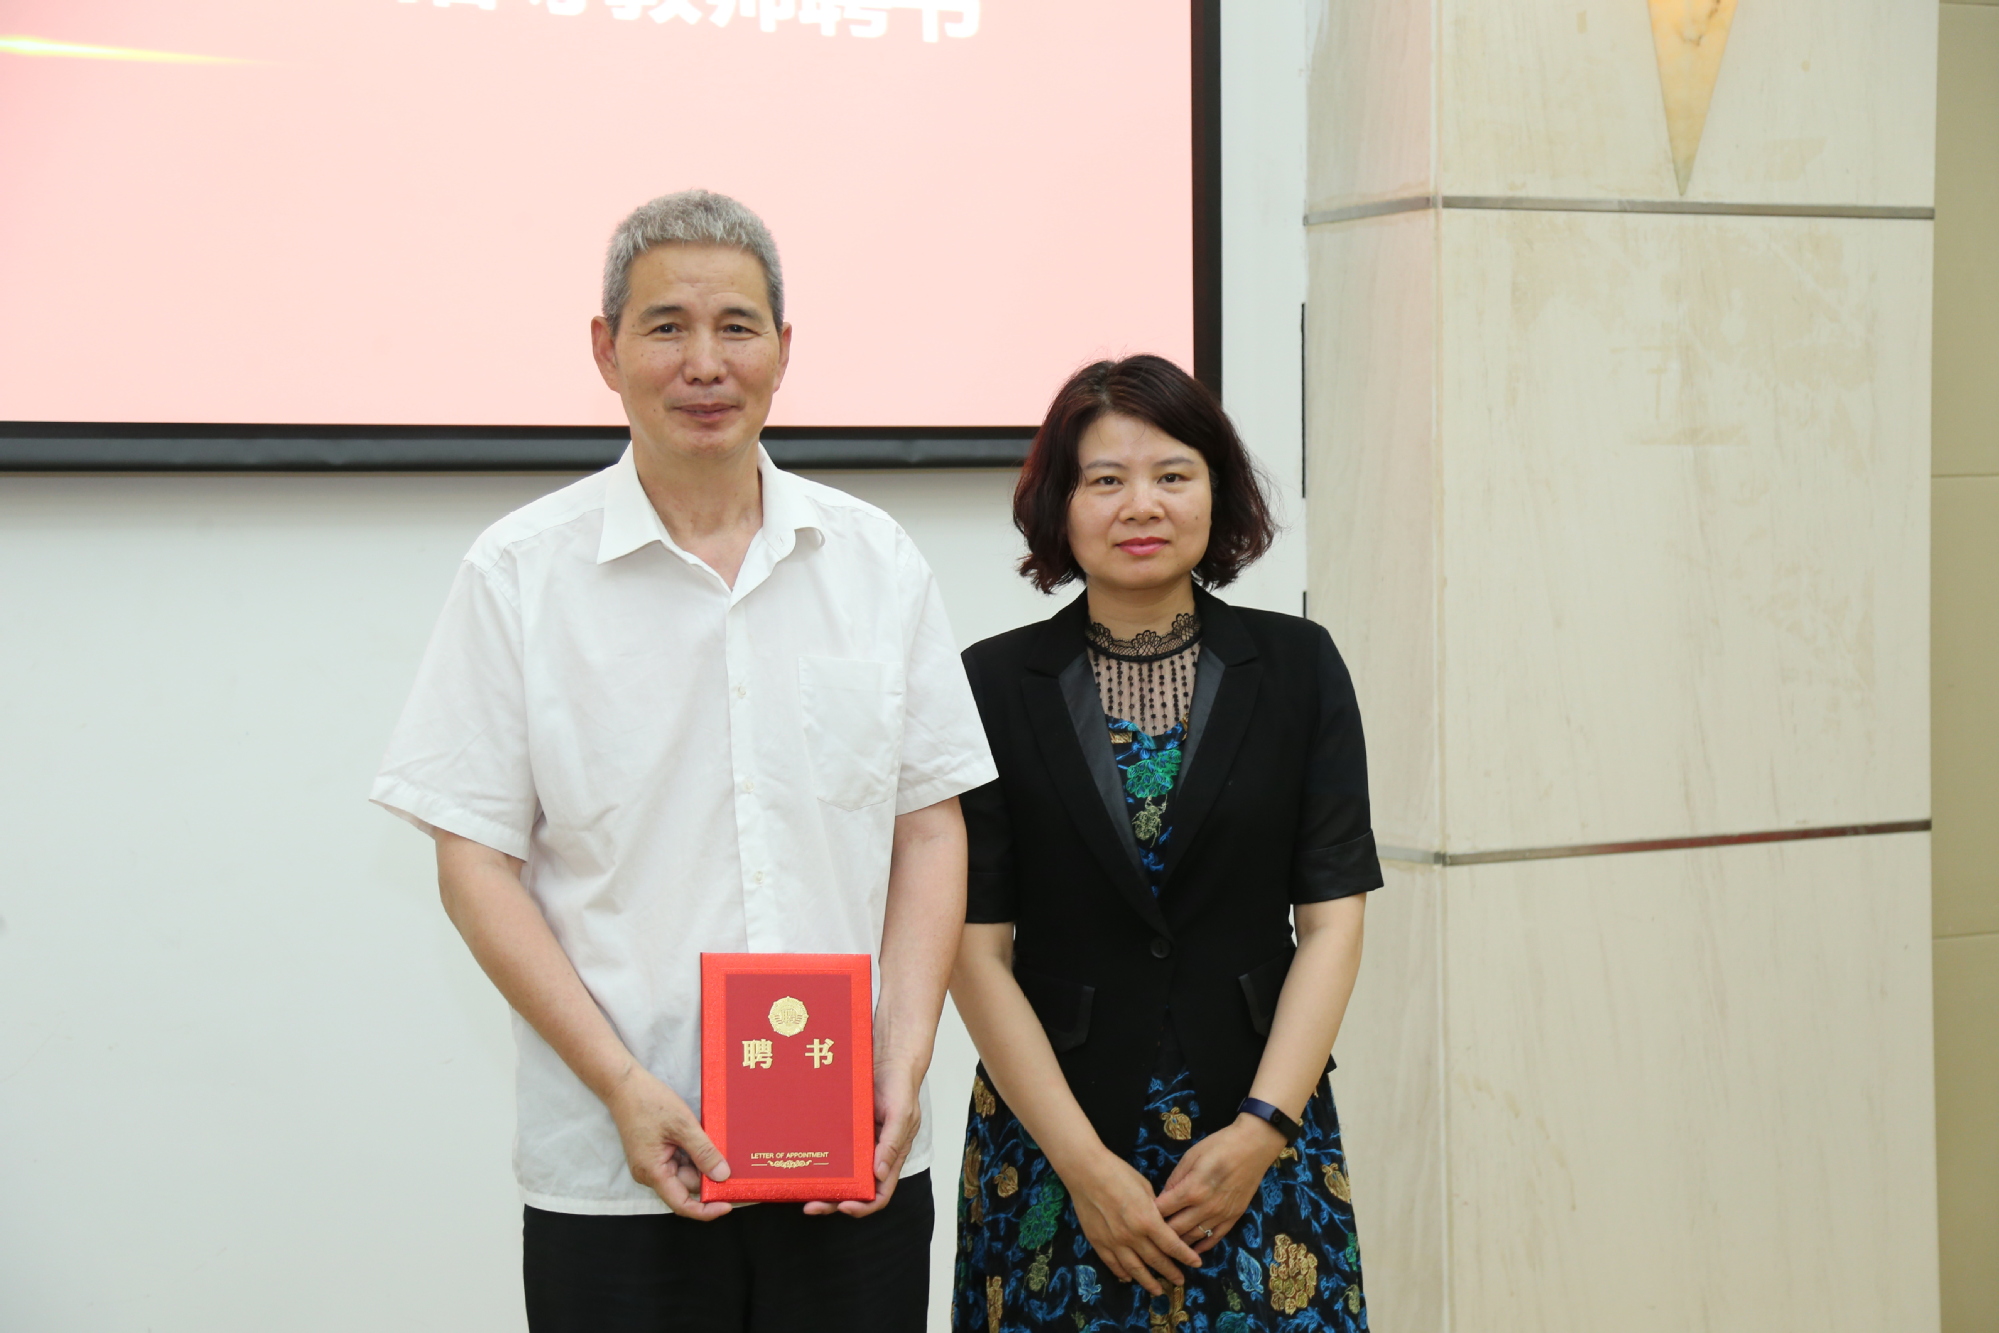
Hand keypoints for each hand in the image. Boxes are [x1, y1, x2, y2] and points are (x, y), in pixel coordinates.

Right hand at [605, 1064, 732, 1220]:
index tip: (727, 1205)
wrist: (624, 1085)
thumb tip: (722, 1176)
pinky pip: (678, 1161)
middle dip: (707, 1175)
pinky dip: (692, 1153)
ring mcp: (651, 1164)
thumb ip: (703, 1152)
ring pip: (684, 1172)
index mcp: (653, 1172)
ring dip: (701, 1161)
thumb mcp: (682, 1125)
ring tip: (714, 1141)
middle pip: (686, 1185)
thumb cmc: (648, 1102)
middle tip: (732, 1161)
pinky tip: (702, 1139)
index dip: (706, 1210)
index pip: (682, 1204)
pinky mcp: (654, 1154)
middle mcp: (650, 1174)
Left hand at [805, 1065, 922, 1216]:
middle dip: (833, 1201)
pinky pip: (830, 1150)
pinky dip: (818, 1161)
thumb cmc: (901, 1086)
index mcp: (891, 1157)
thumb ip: (893, 1143)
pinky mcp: (843, 1130)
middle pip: (853, 1189)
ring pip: (839, 1173)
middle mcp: (872, 1155)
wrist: (887, 1058)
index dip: (863, 1206)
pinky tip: (802, 1163)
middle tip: (810, 1205)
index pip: (879, 1193)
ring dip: (822, 1185)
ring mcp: (856, 1144)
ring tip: (801, 1190)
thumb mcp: (902, 1114)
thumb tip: (879, 1174)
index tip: (844, 1207)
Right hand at [1061, 1148, 1204, 1295]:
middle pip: (1156, 1260)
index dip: (1186, 1256)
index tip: (1196, 1263)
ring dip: (1148, 1282)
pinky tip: (1129, 1278)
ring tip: (1158, 1291)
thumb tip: (1161, 1221)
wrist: (1086, 1171)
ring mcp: (1114, 1242)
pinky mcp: (1098, 1242)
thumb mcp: (1145, 1187)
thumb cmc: (1118, 1172)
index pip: (1172, 1245)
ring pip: (1134, 1269)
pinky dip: (1122, 1273)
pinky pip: (1113, 1264)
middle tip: (1180, 1281)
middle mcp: (1132, 1236)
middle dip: (1171, 1272)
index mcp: (1147, 1220)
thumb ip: (1154, 1208)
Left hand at [1154, 1115, 1286, 1253]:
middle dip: (1159, 1234)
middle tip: (1147, 1236)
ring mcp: (1221, 1215)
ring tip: (1164, 1247)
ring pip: (1193, 1238)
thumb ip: (1175, 1180)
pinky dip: (1200, 1247)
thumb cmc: (1219, 1146)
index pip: (1162, 1211)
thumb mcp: (1191, 1156)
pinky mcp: (1233, 1218)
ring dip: (1178, 1244)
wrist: (1253, 1146)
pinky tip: (1190, 1251)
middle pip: (1175, 1229)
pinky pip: (1214, 1239)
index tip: (1139, 1217)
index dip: (1148, 1215)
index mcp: (1192, 1189)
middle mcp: (1205, 1207)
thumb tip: (1162, 1198)